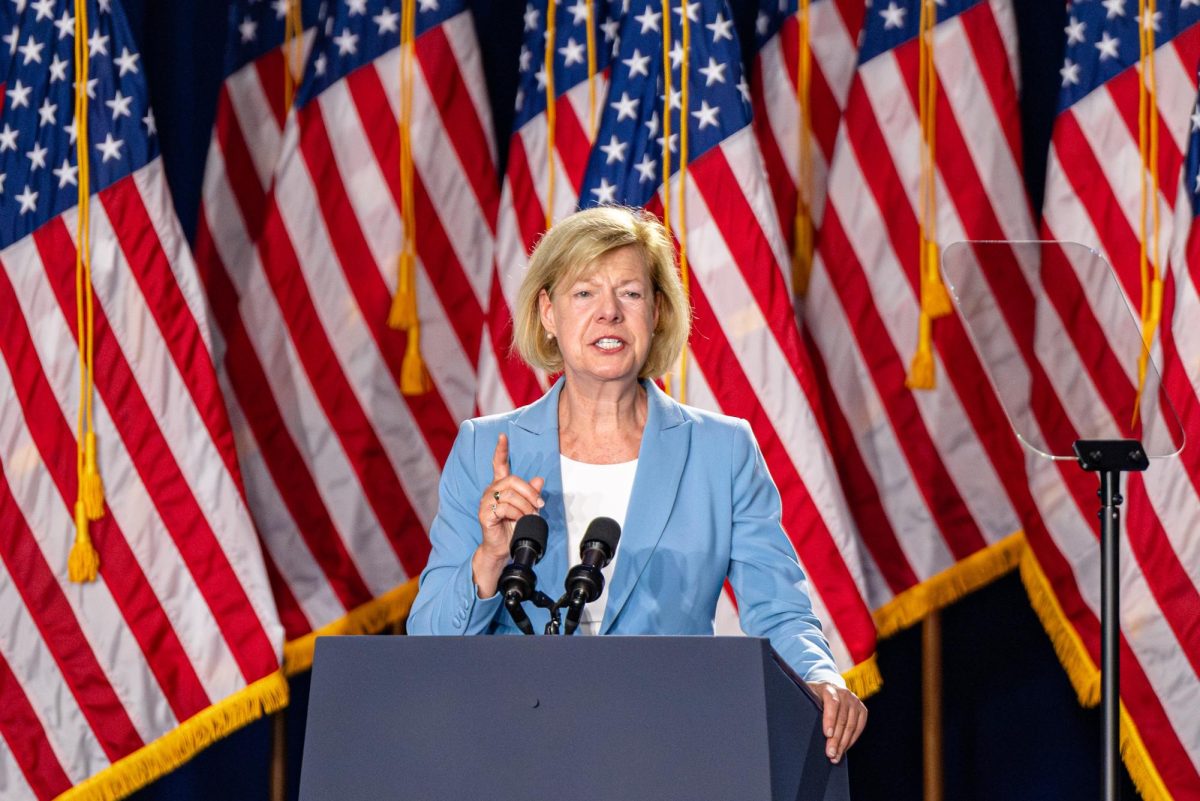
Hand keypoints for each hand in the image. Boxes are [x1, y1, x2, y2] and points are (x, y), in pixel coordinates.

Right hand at [471, 433, 544, 596]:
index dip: (501, 450)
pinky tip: (519, 520)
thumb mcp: (527, 509)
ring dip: (525, 506)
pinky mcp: (485, 514)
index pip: (499, 464)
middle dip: (529, 491)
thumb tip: (540, 479)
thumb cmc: (512, 528)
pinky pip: (505, 508)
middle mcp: (491, 491)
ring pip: (510, 494)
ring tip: (530, 516)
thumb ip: (531, 494)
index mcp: (500, 487)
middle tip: (539, 504)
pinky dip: (517, 514)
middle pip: (512, 479)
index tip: (503, 436)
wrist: (503, 548)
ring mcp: (486, 502)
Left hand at [808, 681, 866, 763]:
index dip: (830, 719)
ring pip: (851, 725)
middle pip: (842, 719)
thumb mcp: (807, 696)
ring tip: (836, 756)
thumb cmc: (814, 696)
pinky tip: (844, 749)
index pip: (832, 703)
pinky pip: (859, 728)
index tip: (827, 734)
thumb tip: (794, 721)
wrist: (830, 689)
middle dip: (836, 739)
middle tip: (830, 754)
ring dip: (843, 743)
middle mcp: (844, 693)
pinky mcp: (862, 710)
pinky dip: (851, 740)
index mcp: (828, 688)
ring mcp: (855, 701)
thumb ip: (804, 704)